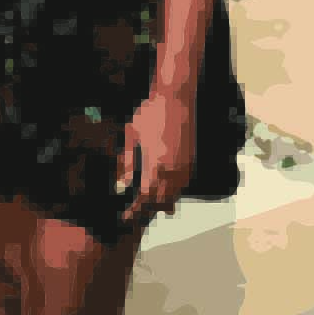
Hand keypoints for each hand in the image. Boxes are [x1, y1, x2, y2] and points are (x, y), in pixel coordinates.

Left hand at [118, 89, 194, 225]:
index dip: (135, 210)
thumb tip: (122, 186)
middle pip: (161, 201)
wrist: (175, 98)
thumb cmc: (149, 113)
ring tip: (149, 206)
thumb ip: (127, 163)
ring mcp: (185, 167)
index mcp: (155, 166)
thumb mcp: (131, 136)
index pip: (145, 198)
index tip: (126, 217)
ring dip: (162, 203)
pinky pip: (183, 186)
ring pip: (174, 196)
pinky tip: (164, 192)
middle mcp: (173, 171)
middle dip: (148, 209)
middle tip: (135, 213)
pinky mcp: (192, 161)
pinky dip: (173, 192)